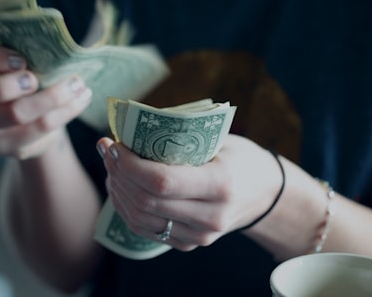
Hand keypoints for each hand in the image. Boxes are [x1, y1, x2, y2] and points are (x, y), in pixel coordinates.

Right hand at [0, 41, 91, 158]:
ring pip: (13, 115)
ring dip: (51, 98)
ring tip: (77, 84)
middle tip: (36, 79)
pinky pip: (37, 131)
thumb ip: (24, 47)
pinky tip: (80, 99)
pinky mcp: (4, 146)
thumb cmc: (21, 74)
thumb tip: (54, 40)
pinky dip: (64, 113)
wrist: (28, 113)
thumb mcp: (16, 57)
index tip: (21, 59)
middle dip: (7, 86)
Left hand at [98, 134, 282, 250]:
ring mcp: (199, 236)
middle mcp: (210, 217)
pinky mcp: (188, 244)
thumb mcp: (219, 140)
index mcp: (220, 184)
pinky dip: (126, 207)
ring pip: (140, 219)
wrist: (264, 194)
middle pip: (146, 201)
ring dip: (117, 190)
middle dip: (118, 173)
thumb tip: (131, 127)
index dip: (129, 164)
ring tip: (111, 166)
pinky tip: (120, 186)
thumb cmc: (239, 157)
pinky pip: (145, 229)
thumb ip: (180, 137)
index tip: (114, 144)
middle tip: (107, 150)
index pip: (162, 181)